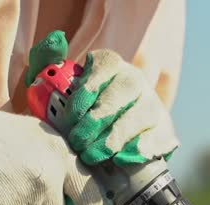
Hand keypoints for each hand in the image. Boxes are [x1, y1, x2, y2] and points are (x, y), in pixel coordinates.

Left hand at [28, 31, 178, 166]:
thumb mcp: (47, 89)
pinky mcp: (164, 132)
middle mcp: (134, 81)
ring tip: (93, 155)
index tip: (71, 115)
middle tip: (77, 141)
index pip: (105, 65)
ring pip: (143, 114)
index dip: (88, 88)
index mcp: (109, 65)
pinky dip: (140, 149)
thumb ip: (45, 61)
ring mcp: (152, 106)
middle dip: (98, 118)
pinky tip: (120, 160)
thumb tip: (58, 40)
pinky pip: (158, 137)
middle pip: (126, 89)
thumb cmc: (66, 118)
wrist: (89, 155)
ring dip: (116, 136)